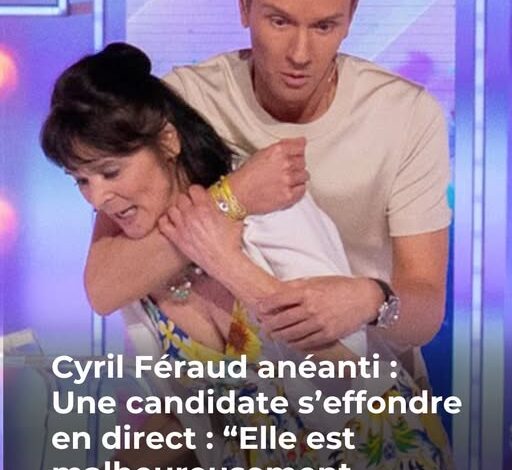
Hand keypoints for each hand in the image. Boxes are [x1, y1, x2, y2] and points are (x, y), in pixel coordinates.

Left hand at [158, 185, 243, 275]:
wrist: (224, 261)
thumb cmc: (231, 243)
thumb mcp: (234, 220)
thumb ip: (228, 209)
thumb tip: (228, 205)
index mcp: (205, 208)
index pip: (194, 189)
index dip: (197, 192)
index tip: (200, 196)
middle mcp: (191, 215)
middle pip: (182, 198)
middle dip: (187, 201)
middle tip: (192, 207)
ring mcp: (182, 227)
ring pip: (172, 209)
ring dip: (177, 211)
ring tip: (183, 215)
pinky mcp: (177, 239)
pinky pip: (163, 224)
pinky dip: (166, 222)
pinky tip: (173, 224)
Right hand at [229, 138, 308, 213]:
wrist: (237, 195)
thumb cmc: (246, 176)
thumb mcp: (261, 154)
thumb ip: (282, 148)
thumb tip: (300, 142)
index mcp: (278, 151)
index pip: (300, 146)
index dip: (297, 152)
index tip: (295, 155)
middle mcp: (285, 164)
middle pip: (303, 162)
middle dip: (295, 166)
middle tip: (284, 172)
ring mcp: (288, 180)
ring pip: (304, 176)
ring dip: (297, 178)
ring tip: (284, 181)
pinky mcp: (288, 195)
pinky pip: (302, 190)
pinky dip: (297, 190)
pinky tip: (287, 189)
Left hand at [257, 276, 382, 350]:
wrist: (364, 298)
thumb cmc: (340, 286)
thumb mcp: (317, 280)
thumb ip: (297, 286)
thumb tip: (278, 290)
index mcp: (307, 292)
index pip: (279, 300)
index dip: (266, 306)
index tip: (259, 309)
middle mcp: (312, 309)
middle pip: (282, 321)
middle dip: (269, 324)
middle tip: (263, 326)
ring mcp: (320, 324)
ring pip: (291, 335)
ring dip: (279, 336)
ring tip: (274, 335)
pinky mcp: (327, 335)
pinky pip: (305, 343)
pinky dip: (295, 344)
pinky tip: (290, 342)